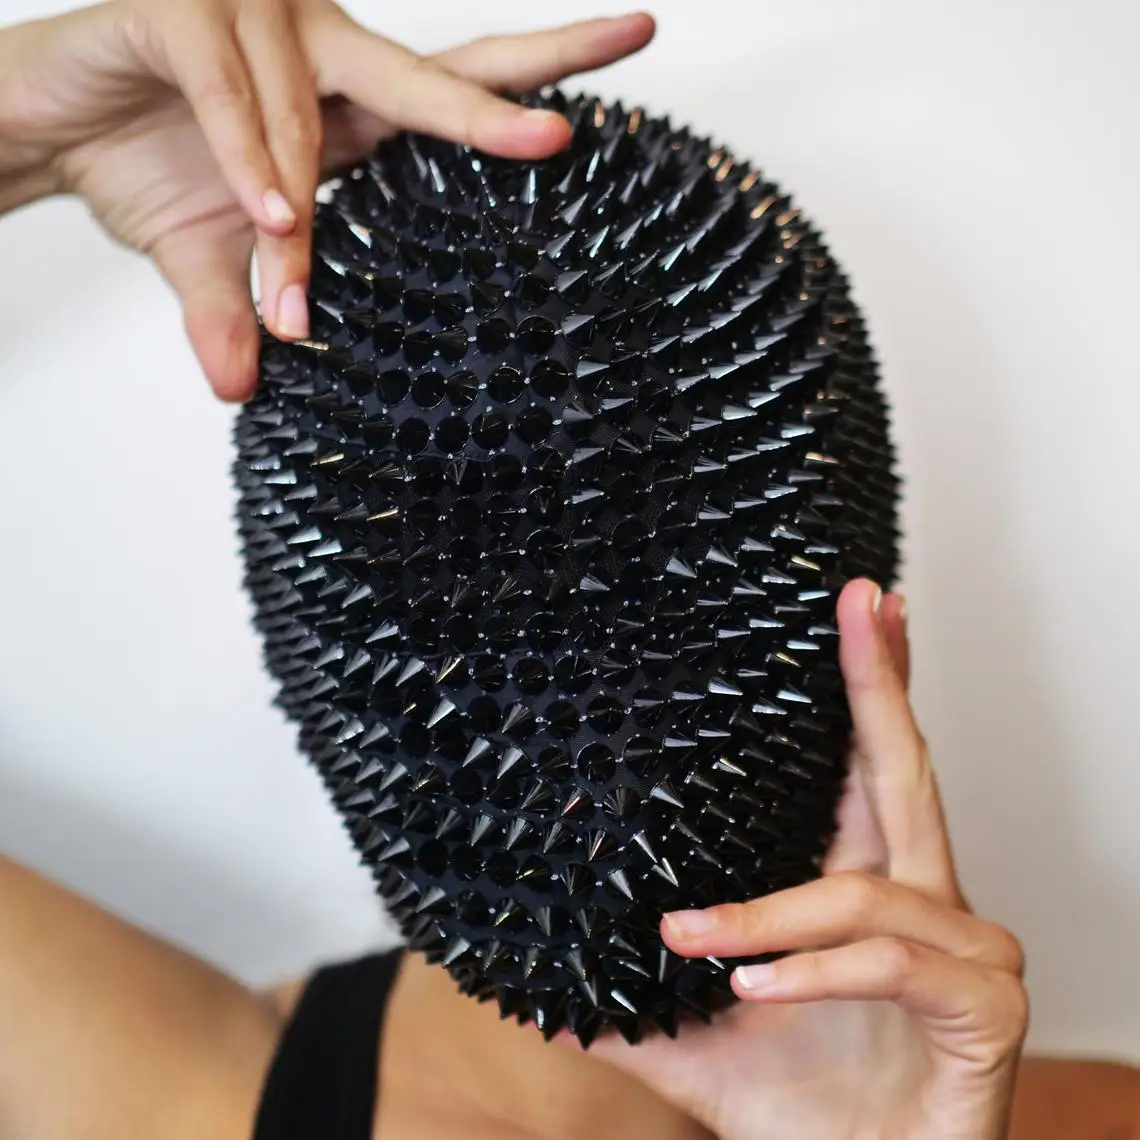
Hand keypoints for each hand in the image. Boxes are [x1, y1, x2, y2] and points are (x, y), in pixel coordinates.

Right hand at [0, 1, 654, 398]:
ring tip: (281, 245)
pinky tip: (261, 207)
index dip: (535, 76)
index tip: (632, 48)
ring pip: (307, 109)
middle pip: (429, 69)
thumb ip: (243, 308)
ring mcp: (250, 22)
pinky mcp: (174, 12)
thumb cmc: (146, 169)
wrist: (43, 123)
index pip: (454, 84)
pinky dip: (244, 149)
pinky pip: (227, 86)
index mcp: (346, 105)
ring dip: (298, 193)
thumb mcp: (211, 256)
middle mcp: (316, 52)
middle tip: (584, 106)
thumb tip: (241, 394)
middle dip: (508, 94)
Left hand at [587, 579, 1028, 1139]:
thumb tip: (544, 1003)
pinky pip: (887, 961)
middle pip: (903, 770)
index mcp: (866, 886)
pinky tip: (752, 992)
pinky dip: (812, 970)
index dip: (867, 687)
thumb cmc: (803, 1111)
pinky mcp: (985, 1009)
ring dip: (769, 913)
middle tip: (857, 600)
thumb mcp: (704, 1048)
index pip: (867, 767)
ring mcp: (967, 951)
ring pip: (863, 890)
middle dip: (877, 681)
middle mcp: (928, 901)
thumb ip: (640, 1012)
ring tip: (693, 941)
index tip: (854, 608)